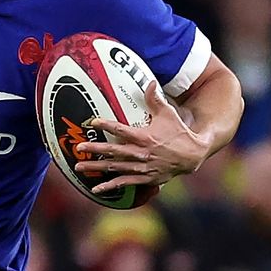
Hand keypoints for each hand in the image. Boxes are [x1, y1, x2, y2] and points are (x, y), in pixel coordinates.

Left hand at [74, 82, 208, 193]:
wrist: (192, 156)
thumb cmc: (179, 132)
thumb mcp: (168, 114)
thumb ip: (155, 99)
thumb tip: (148, 81)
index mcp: (145, 137)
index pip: (121, 130)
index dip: (106, 125)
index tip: (92, 122)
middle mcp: (141, 153)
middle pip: (114, 151)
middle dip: (95, 149)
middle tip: (78, 148)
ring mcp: (142, 168)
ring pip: (115, 168)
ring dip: (96, 168)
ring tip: (79, 167)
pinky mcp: (144, 179)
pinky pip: (124, 184)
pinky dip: (110, 187)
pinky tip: (95, 189)